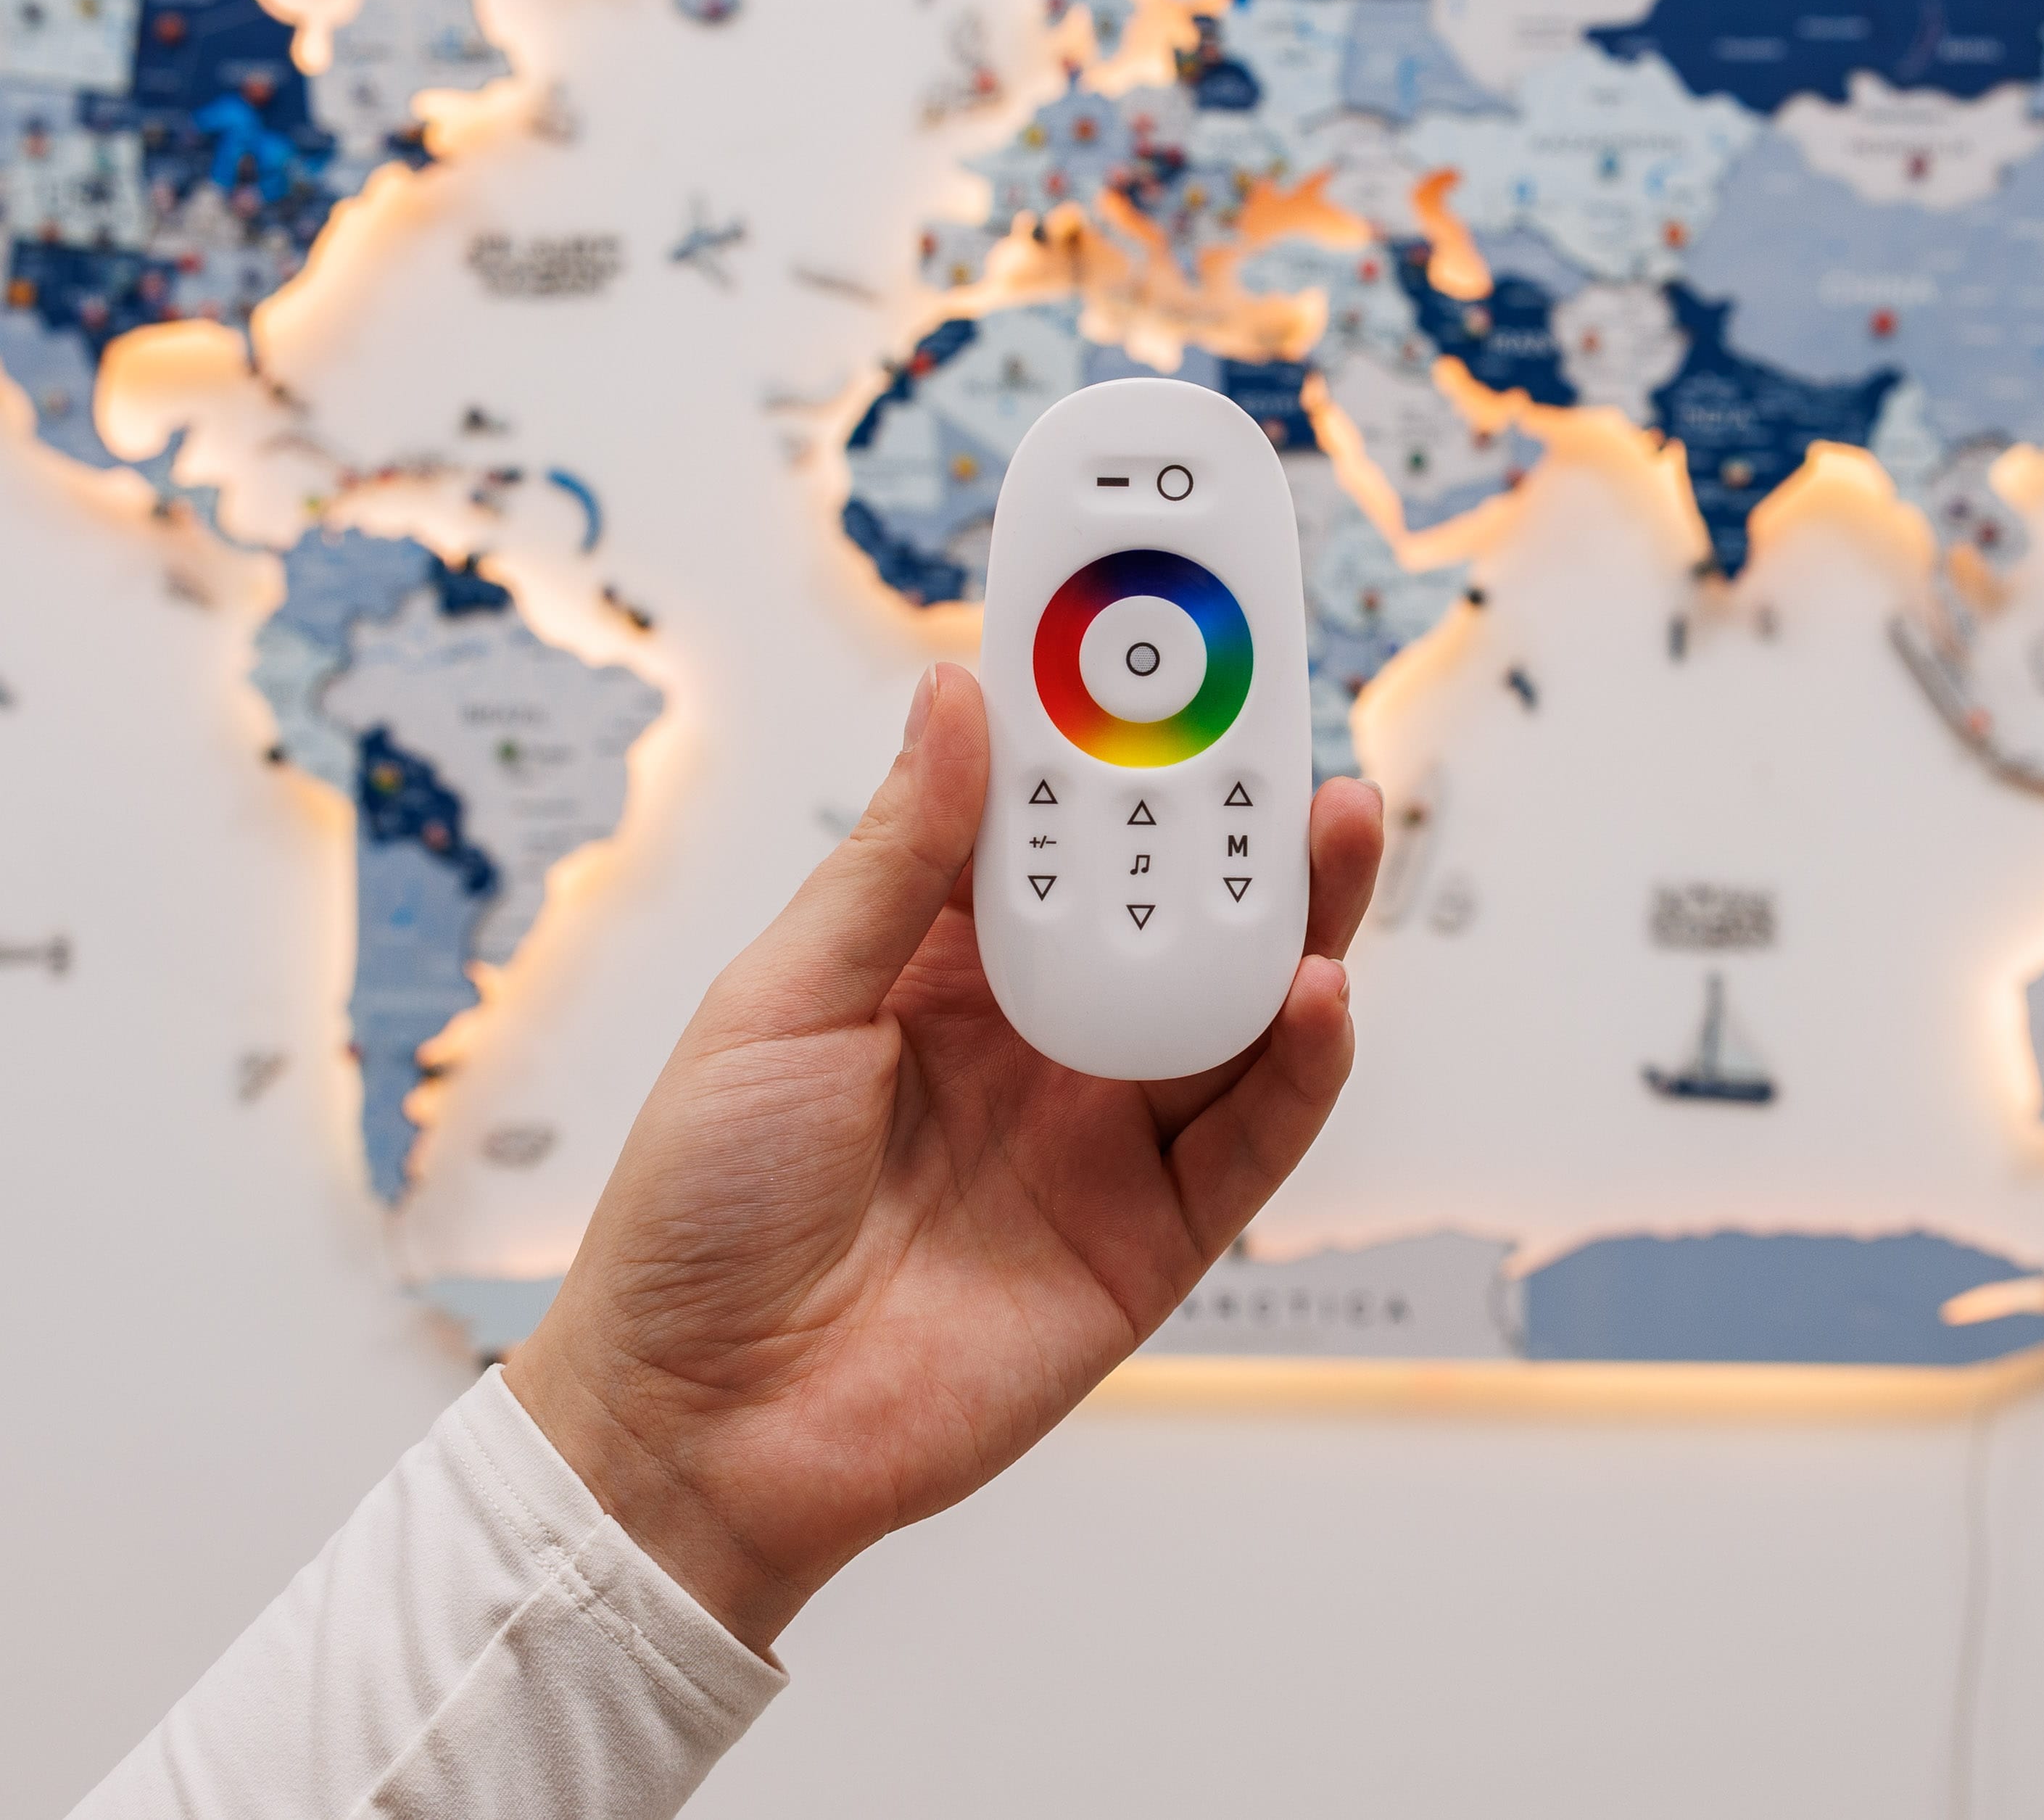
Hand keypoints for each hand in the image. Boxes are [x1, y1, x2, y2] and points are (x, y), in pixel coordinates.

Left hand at [508, 662, 1382, 1651]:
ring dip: (1293, 914)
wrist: (698, 1425)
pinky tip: (1317, 993)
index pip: (1055, 823)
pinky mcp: (1152, 1233)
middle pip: (1166, 899)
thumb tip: (956, 699)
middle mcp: (1039, 1035)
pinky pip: (1251, 1138)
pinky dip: (1298, 1066)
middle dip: (1229, 808)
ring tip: (1330, 822)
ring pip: (1231, 1002)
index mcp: (944, 963)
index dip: (1109, 733)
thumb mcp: (784, 997)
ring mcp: (1102, 1131)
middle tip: (1279, 716)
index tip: (1158, 633)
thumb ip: (897, 860)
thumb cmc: (702, 1206)